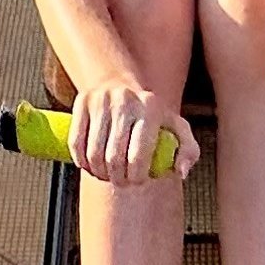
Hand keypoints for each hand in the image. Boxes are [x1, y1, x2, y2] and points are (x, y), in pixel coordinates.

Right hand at [69, 75, 190, 185]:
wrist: (119, 82)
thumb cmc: (151, 113)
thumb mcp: (176, 126)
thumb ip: (188, 151)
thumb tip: (180, 172)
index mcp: (151, 108)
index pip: (139, 155)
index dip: (136, 177)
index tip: (137, 181)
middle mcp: (125, 101)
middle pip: (114, 157)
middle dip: (117, 178)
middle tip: (121, 182)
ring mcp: (101, 100)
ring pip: (93, 153)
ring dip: (99, 173)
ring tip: (106, 176)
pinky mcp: (82, 102)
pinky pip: (76, 142)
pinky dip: (81, 161)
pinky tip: (89, 166)